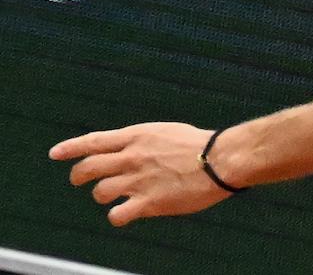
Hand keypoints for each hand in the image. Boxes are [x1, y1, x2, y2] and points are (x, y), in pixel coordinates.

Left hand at [50, 123, 232, 225]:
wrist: (221, 160)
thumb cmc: (200, 144)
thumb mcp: (165, 132)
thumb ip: (142, 141)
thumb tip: (128, 150)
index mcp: (137, 136)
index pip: (94, 141)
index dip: (71, 148)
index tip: (55, 153)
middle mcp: (132, 157)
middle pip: (88, 168)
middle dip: (79, 176)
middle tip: (80, 180)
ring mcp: (138, 180)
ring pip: (99, 193)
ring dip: (103, 196)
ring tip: (115, 197)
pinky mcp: (148, 202)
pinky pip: (117, 215)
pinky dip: (118, 216)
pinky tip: (126, 214)